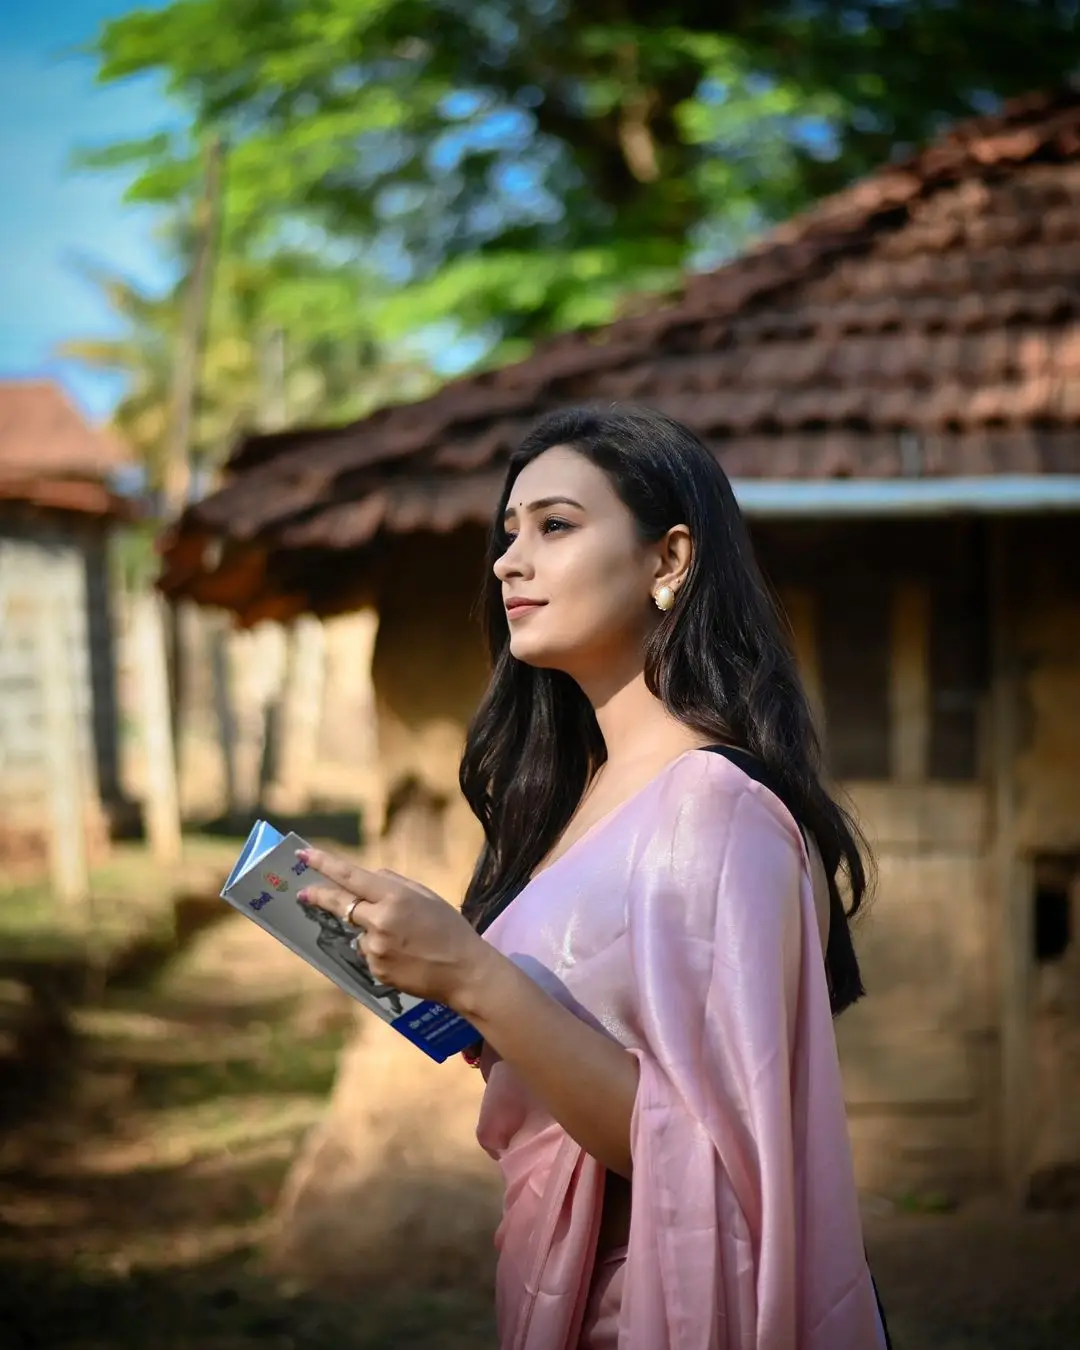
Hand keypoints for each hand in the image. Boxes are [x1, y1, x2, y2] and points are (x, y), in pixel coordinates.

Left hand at [295, 846, 491, 1010]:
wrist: (464, 972)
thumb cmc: (450, 929)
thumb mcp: (427, 896)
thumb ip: (395, 883)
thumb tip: (368, 876)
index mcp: (395, 897)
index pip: (351, 877)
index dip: (325, 865)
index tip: (304, 855)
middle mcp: (380, 922)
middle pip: (340, 905)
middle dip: (319, 896)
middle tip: (303, 892)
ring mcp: (375, 949)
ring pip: (358, 933)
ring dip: (369, 931)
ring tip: (404, 940)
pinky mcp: (376, 970)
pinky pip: (368, 954)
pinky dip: (379, 951)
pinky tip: (404, 956)